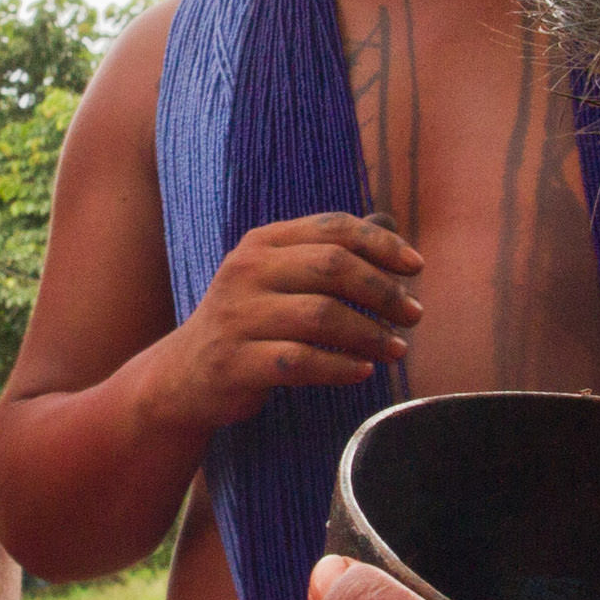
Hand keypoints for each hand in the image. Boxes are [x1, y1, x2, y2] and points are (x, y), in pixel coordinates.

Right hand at [150, 214, 423, 431]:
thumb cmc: (249, 321)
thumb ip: (327, 252)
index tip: (416, 267)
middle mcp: (246, 271)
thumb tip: (389, 225)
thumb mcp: (278, 277)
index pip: (333, 228)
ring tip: (396, 349)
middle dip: (383, 291)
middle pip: (332, 267)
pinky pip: (300, 362)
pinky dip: (339, 367)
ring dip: (369, 334)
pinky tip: (363, 371)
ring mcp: (237, 317)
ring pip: (321, 317)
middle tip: (414, 316)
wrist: (184, 374)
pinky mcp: (235, 362)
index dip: (381, 244)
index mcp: (262, 243)